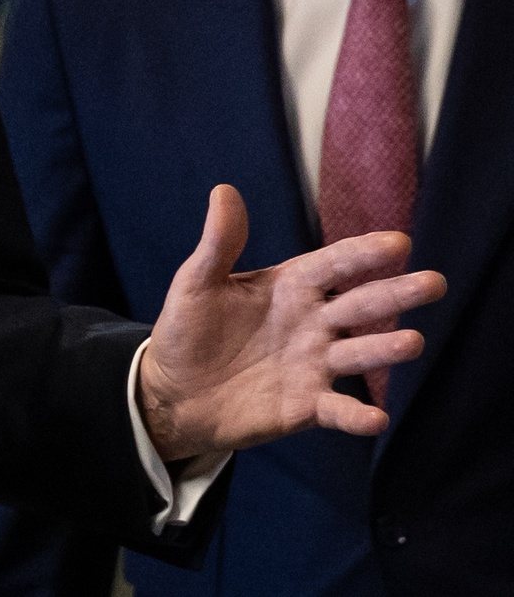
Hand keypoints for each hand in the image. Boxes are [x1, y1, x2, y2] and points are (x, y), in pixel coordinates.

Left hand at [137, 184, 445, 461]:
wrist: (175, 392)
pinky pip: (339, 410)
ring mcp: (314, 365)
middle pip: (359, 306)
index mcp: (291, 287)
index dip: (362, 254)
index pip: (332, 265)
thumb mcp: (197, 283)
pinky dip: (358, 416)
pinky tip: (376, 418)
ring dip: (385, 349)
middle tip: (432, 283)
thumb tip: (224, 190)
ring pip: (358, 354)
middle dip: (394, 294)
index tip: (397, 242)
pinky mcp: (307, 406)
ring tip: (412, 342)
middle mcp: (312, 324)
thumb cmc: (188, 330)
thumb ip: (220, 243)